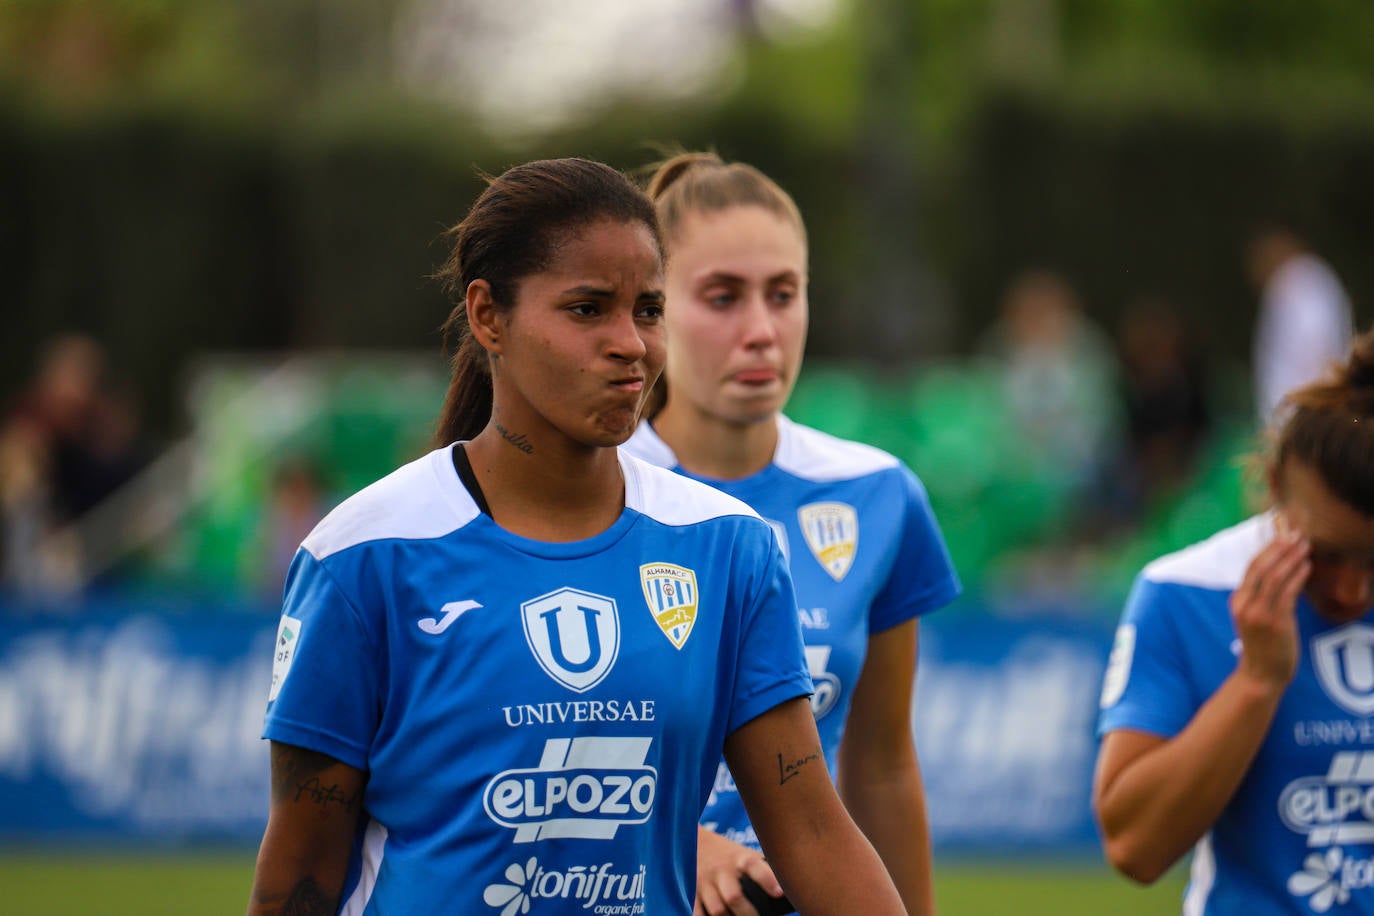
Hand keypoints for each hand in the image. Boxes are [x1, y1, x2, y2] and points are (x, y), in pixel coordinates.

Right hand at [695, 826, 785, 915]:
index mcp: (739, 858)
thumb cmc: (730, 855)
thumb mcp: (745, 855)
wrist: (694, 842)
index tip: (779, 893)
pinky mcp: (692, 893)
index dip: (767, 879)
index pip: (753, 865)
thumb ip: (764, 869)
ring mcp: (705, 882)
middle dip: (748, 914)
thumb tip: (791, 888)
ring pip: (717, 910)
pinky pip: (697, 913)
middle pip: (734, 896)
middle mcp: (722, 871)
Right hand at [1229, 518, 1308, 689]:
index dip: (1267, 548)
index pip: (1251, 567)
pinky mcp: (1274, 622)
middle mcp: (1244, 604)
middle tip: (1295, 534)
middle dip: (1279, 548)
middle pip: (1261, 567)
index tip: (1282, 535)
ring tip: (1304, 546)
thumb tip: (1279, 574)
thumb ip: (1260, 597)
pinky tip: (1306, 566)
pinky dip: (1297, 576)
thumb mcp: (1254, 617)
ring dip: (1291, 558)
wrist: (1261, 675)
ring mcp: (1258, 613)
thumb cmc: (1263, 646)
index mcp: (1237, 600)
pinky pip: (1287, 593)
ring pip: (1274, 577)